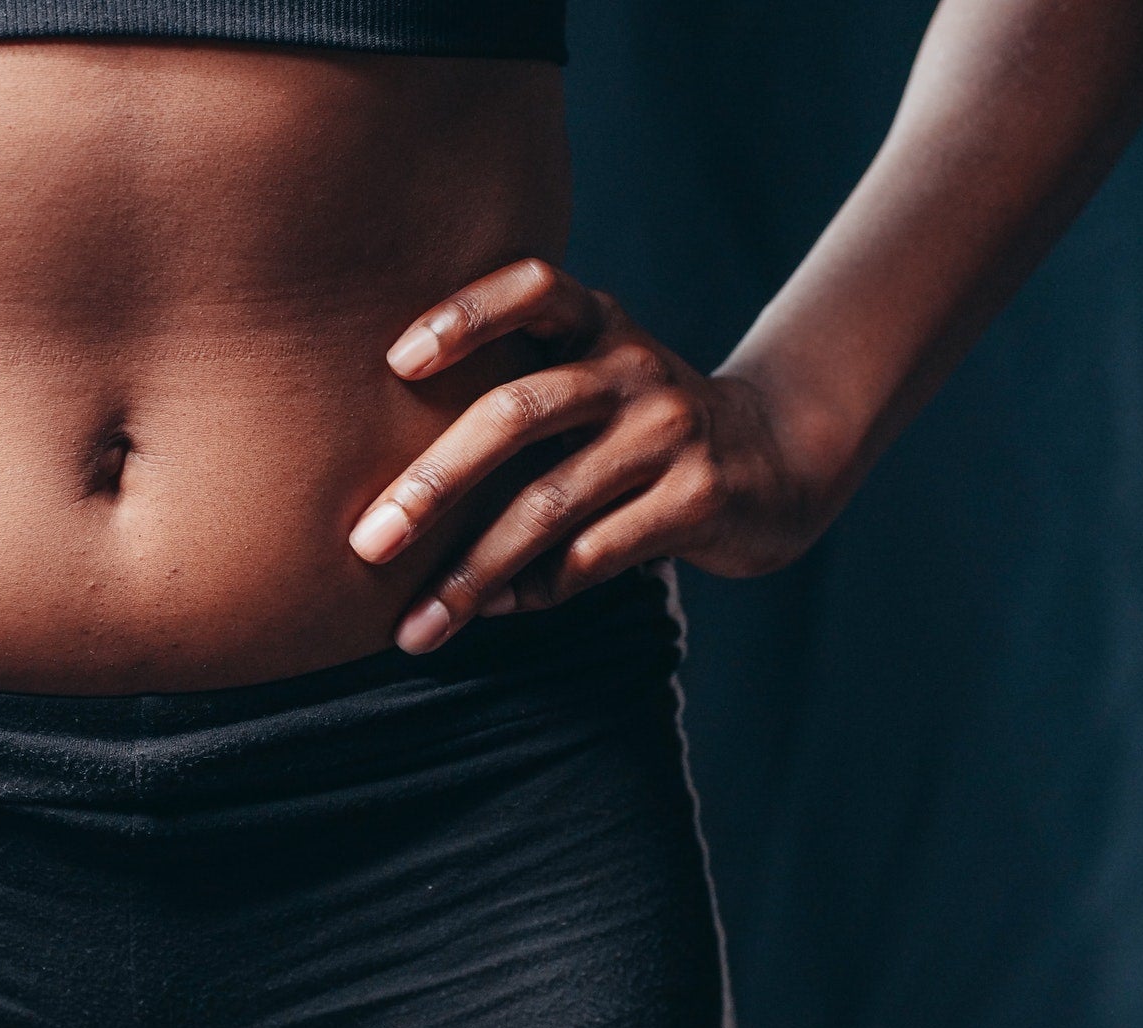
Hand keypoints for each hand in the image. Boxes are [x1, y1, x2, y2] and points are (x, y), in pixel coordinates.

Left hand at [349, 258, 823, 653]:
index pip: (532, 288)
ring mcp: (670, 432)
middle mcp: (632, 367)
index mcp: (596, 322)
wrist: (775, 459)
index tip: (397, 362)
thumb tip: (387, 488)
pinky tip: (486, 612)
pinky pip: (594, 554)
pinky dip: (531, 591)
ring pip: (548, 505)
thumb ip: (515, 394)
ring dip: (471, 572)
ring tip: (414, 624)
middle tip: (366, 543)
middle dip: (432, 485)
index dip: (464, 316)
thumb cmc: (634, 425)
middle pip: (516, 413)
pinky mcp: (699, 499)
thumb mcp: (591, 377)